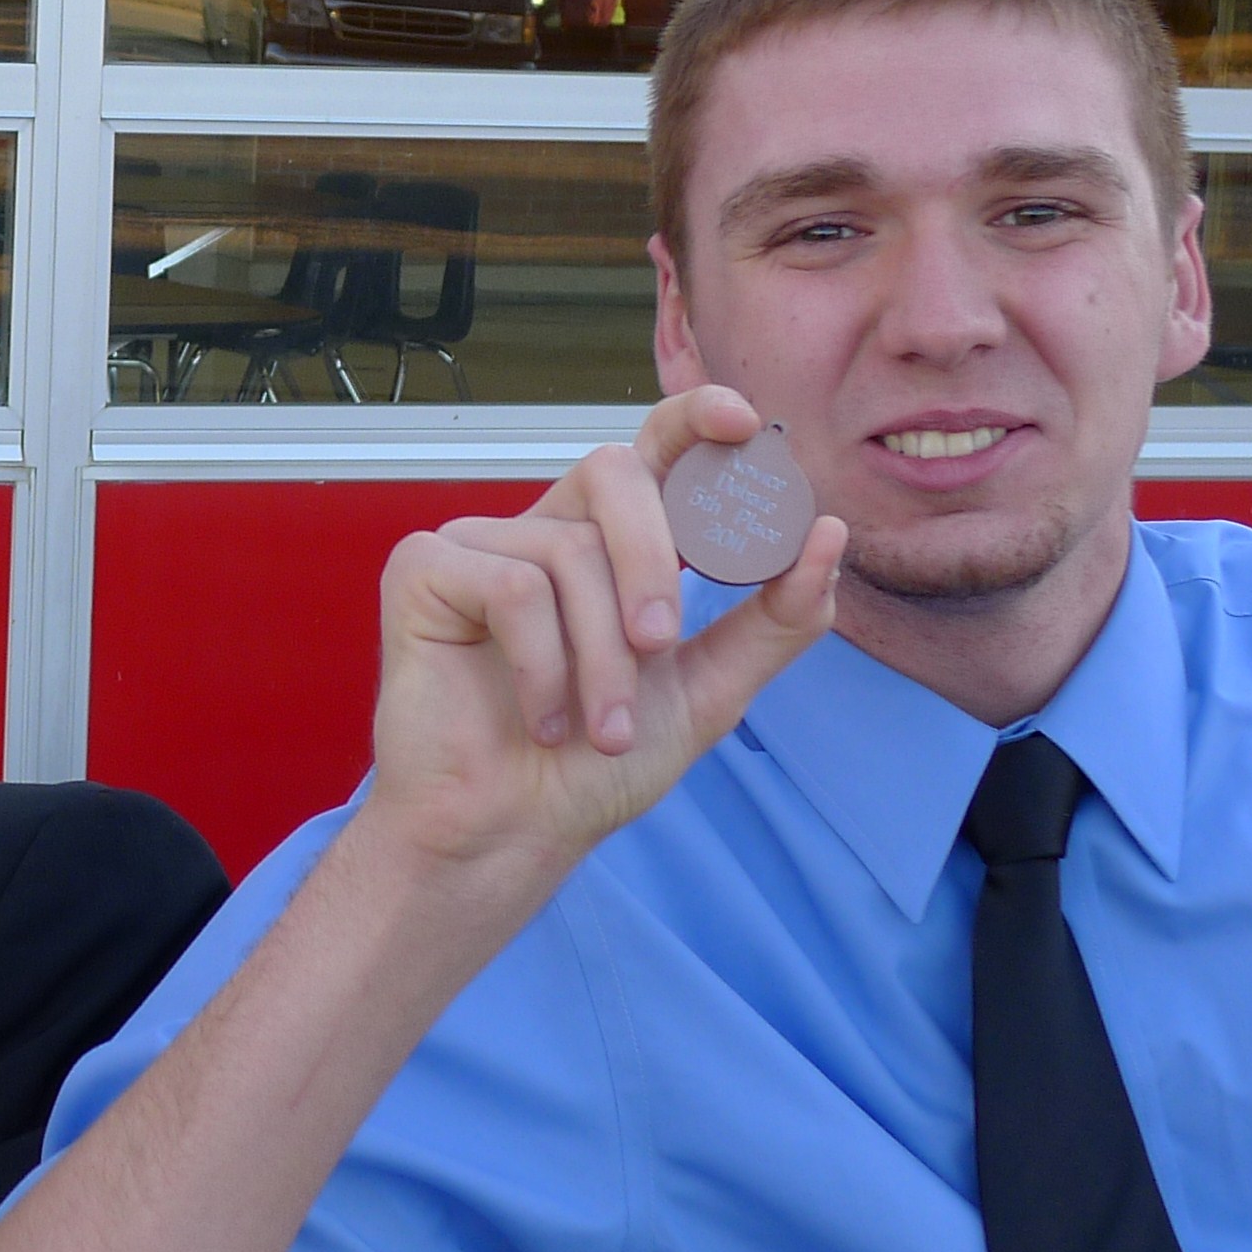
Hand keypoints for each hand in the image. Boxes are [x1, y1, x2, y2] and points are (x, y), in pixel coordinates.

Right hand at [364, 384, 845, 875]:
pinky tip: (541, 717)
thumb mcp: (709, 691)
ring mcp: (480, 546)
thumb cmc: (593, 768)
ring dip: (598, 655)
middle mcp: (546, 529)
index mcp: (611, 543)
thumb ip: (775, 620)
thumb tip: (828, 533)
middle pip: (615, 475)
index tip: (743, 421)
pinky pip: (509, 586)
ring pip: (568, 551)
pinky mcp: (424, 572)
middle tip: (659, 644)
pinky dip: (540, 663)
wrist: (514, 833)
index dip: (694, 418)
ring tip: (598, 728)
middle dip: (652, 558)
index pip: (655, 452)